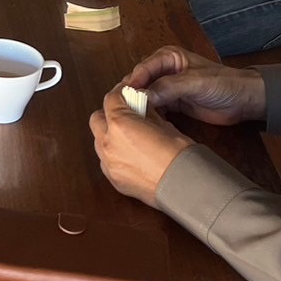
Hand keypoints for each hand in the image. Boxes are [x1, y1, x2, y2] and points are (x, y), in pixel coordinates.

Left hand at [89, 86, 194, 206]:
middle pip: (97, 119)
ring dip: (109, 135)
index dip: (120, 93)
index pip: (111, 99)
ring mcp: (108, 164)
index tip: (128, 93)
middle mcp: (108, 143)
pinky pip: (106, 161)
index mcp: (119, 124)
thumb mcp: (163, 124)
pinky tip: (130, 155)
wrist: (184, 187)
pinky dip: (114, 154)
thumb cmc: (178, 154)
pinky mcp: (114, 180)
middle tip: (127, 114)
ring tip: (129, 136)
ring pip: (99, 141)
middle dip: (109, 114)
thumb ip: (146, 113)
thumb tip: (141, 107)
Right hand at [125, 46, 267, 125]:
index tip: (122, 100)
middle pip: (140, 83)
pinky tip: (145, 126)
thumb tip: (142, 96)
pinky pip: (156, 109)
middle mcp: (164, 71)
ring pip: (146, 97)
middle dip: (133, 97)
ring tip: (132, 122)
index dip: (132, 84)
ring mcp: (168, 88)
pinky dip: (150, 116)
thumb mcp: (194, 82)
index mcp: (167, 57)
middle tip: (124, 114)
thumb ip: (168, 88)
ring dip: (140, 108)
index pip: (142, 70)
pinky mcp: (174, 104)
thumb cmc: (223, 83)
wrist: (245, 100)